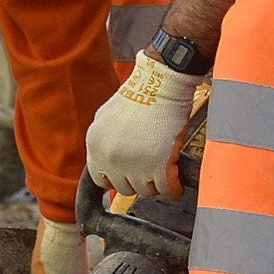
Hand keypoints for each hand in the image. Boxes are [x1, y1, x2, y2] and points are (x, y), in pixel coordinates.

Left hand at [85, 50, 202, 198]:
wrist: (162, 83)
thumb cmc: (141, 93)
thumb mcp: (107, 115)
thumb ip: (103, 140)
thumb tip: (106, 158)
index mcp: (96, 145)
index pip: (101, 179)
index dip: (117, 177)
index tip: (129, 174)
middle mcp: (110, 158)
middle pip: (124, 187)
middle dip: (138, 180)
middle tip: (150, 168)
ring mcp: (133, 164)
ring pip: (146, 190)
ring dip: (156, 183)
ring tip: (164, 169)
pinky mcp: (159, 166)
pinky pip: (166, 190)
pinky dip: (174, 188)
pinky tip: (177, 181)